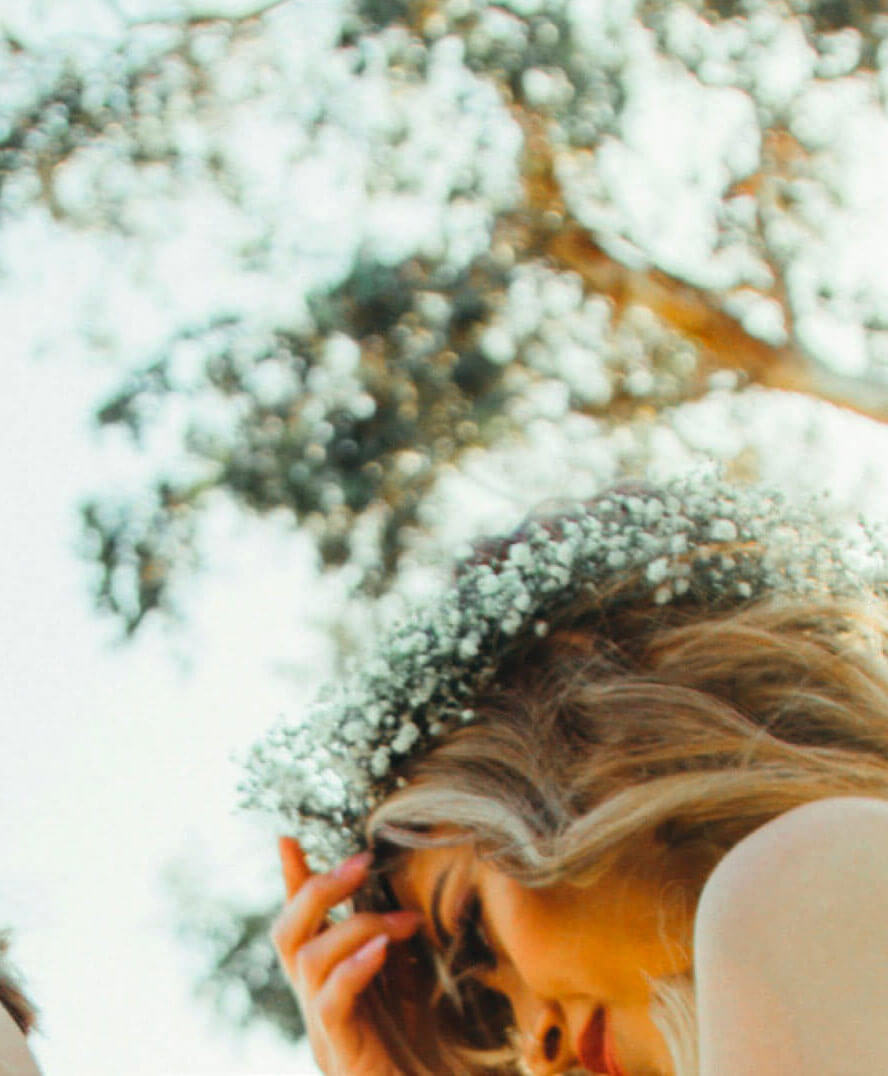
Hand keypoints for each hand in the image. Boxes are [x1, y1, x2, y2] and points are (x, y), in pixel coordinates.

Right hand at [272, 837, 421, 1075]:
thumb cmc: (419, 1046)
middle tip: (363, 861)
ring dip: (355, 926)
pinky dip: (352, 967)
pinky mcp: (339, 1052)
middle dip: (318, 889)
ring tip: (403, 920)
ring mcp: (321, 1027)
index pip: (299, 923)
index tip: (286, 838)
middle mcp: (313, 1000)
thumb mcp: (405, 978)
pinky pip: (331, 1002)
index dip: (291, 881)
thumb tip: (399, 891)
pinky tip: (381, 949)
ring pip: (308, 959)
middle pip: (286, 933)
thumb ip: (389, 939)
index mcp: (326, 980)